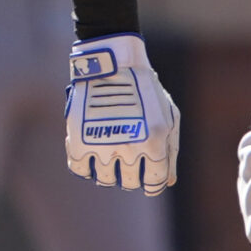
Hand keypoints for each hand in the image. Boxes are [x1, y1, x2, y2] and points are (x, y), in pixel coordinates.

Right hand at [65, 34, 179, 192]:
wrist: (113, 65)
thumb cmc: (146, 91)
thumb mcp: (168, 117)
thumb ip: (171, 151)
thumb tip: (167, 182)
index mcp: (154, 143)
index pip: (154, 182)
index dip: (153, 185)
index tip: (149, 181)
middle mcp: (129, 148)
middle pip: (129, 182)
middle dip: (131, 176)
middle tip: (128, 163)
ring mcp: (102, 145)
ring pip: (104, 179)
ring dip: (108, 172)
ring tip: (110, 156)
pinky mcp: (79, 140)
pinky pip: (80, 169)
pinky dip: (86, 166)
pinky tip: (92, 154)